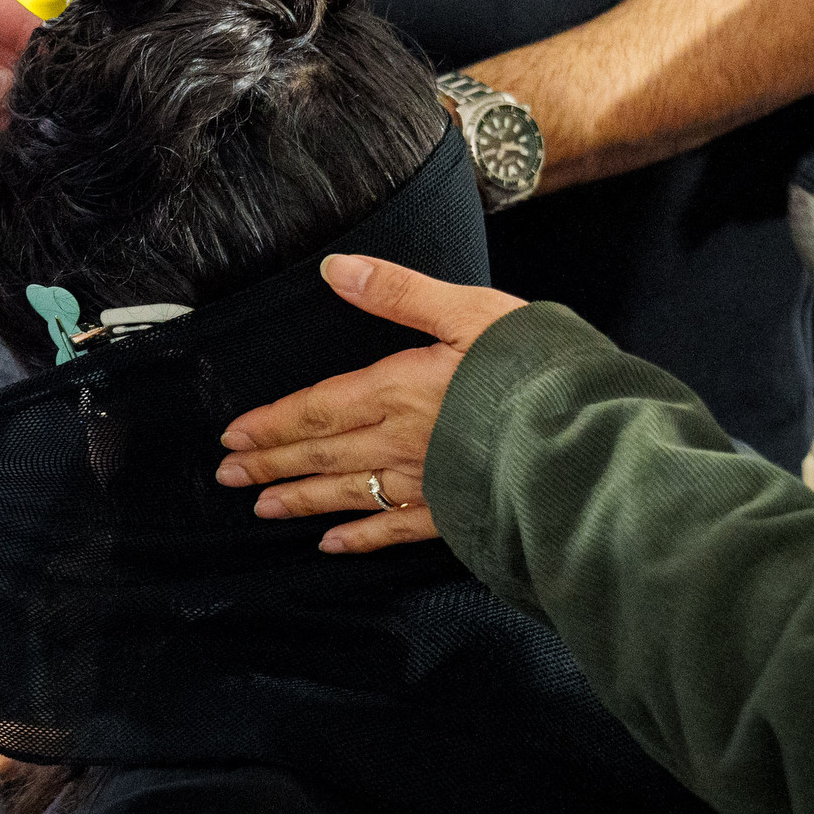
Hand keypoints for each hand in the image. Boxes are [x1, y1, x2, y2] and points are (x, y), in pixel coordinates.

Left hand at [214, 255, 526, 553]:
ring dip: (302, 501)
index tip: (232, 437)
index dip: (272, 423)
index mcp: (397, 389)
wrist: (585, 435)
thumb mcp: (466, 309)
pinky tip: (334, 546)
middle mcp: (399, 442)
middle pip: (321, 455)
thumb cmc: (532, 365)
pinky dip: (361, 539)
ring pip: (348, 494)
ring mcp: (425, 482)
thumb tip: (335, 268)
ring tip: (264, 509)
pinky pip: (395, 530)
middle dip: (271, 464)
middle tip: (227, 477)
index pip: (316, 410)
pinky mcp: (455, 513)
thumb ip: (397, 292)